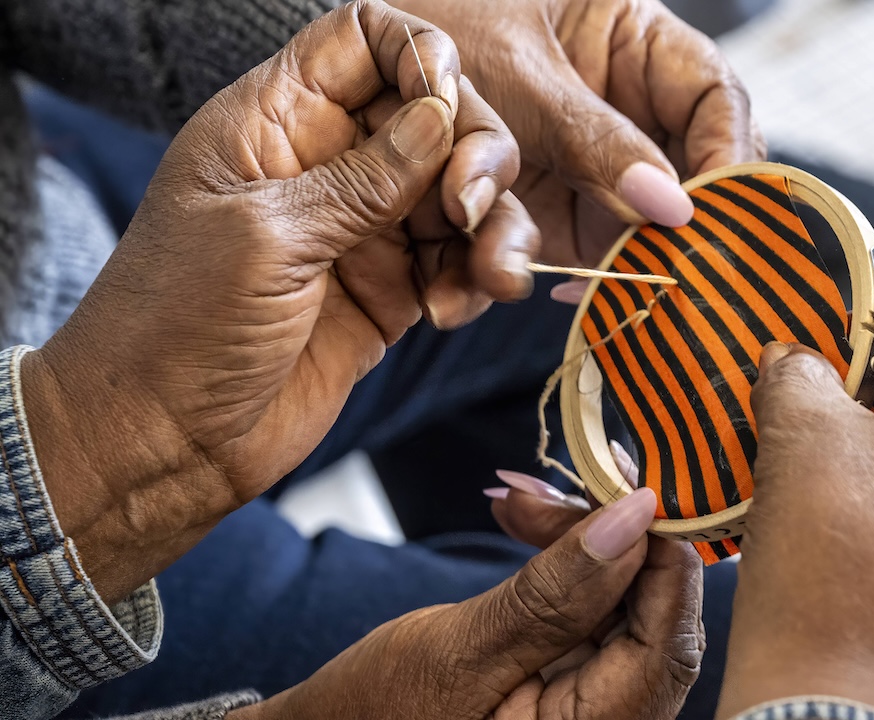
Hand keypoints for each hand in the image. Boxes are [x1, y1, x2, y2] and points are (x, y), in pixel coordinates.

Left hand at [21, 0, 534, 603]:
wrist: (162, 444)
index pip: (364, 40)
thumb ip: (365, 177)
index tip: (446, 103)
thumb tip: (444, 115)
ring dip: (492, 228)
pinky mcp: (390, 291)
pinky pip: (460, 263)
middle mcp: (327, 164)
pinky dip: (475, 280)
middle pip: (435, 116)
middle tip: (470, 208)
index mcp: (275, 120)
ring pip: (461, 194)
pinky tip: (449, 313)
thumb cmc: (175, 329)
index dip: (418, 56)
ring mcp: (362, 229)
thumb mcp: (268, 237)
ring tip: (491, 277)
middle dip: (474, 154)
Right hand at [229, 487, 702, 719]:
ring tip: (520, 499)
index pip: (666, 646)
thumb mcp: (458, 651)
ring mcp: (587, 707)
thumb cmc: (370, 715)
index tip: (632, 488)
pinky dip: (565, 564)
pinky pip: (590, 612)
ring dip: (583, 540)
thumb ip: (554, 594)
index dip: (662, 559)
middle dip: (613, 537)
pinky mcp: (566, 682)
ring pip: (624, 605)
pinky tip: (528, 522)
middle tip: (559, 482)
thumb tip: (632, 519)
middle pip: (652, 619)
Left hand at [389, 0, 766, 265]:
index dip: (727, 153)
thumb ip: (591, 135)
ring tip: (597, 290)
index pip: (713, 98)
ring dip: (617, 264)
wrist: (349, 67)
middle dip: (680, 227)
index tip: (711, 210)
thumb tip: (671, 208)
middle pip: (686, 173)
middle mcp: (624, 109)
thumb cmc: (436, 18)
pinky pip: (571, 250)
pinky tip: (544, 292)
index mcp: (634, 44)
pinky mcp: (547, 209)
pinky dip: (561, 276)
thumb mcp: (517, 71)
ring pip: (632, 225)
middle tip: (673, 272)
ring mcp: (589, 164)